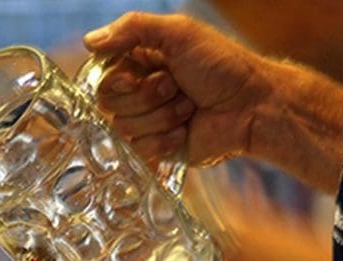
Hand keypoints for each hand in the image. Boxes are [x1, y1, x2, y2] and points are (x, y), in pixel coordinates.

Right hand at [83, 13, 271, 167]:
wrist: (253, 106)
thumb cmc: (222, 65)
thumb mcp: (179, 32)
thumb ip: (132, 28)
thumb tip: (89, 42)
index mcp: (139, 63)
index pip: (101, 75)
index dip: (118, 78)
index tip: (141, 73)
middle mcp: (139, 93)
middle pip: (109, 103)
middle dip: (146, 95)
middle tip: (177, 85)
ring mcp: (147, 123)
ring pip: (124, 127)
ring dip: (162, 115)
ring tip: (189, 106)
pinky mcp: (157, 150)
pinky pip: (140, 150)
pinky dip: (165, 139)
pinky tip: (186, 130)